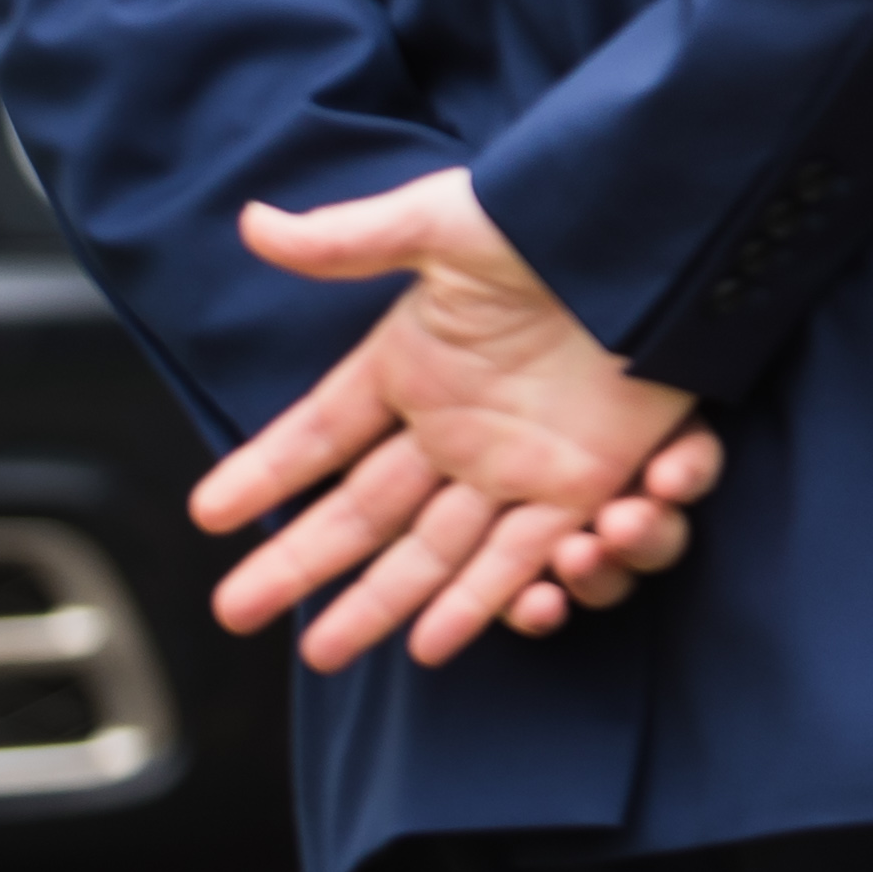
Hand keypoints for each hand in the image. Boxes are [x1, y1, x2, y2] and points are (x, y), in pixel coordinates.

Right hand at [190, 168, 721, 671]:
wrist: (663, 239)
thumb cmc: (554, 219)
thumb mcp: (444, 222)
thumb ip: (350, 240)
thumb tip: (251, 223)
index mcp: (415, 363)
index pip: (322, 432)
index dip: (268, 471)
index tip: (209, 516)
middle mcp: (458, 424)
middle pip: (362, 512)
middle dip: (300, 565)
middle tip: (233, 613)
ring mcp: (519, 460)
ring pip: (433, 553)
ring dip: (380, 605)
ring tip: (324, 652)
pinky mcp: (584, 483)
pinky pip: (520, 556)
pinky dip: (481, 601)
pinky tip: (434, 643)